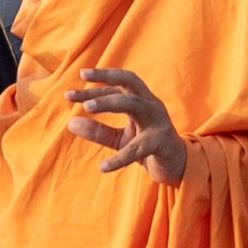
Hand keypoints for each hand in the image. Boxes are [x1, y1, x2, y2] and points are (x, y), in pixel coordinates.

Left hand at [65, 67, 185, 183]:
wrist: (177, 167)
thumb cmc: (147, 147)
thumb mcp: (120, 139)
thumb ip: (98, 131)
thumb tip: (70, 123)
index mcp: (142, 100)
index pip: (118, 85)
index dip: (97, 83)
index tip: (73, 86)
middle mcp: (151, 105)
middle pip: (129, 83)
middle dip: (105, 80)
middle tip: (81, 84)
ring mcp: (159, 122)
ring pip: (133, 105)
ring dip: (109, 103)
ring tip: (86, 108)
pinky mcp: (162, 143)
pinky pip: (139, 148)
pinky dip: (120, 158)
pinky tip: (103, 167)